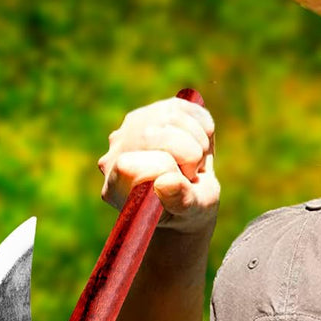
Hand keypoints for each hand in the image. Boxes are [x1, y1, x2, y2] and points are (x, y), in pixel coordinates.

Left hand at [97, 97, 218, 234]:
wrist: (195, 197)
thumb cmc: (188, 212)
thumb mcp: (190, 213)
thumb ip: (179, 201)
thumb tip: (165, 182)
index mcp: (116, 186)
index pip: (127, 164)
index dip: (163, 168)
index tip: (183, 182)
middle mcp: (117, 150)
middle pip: (149, 134)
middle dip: (188, 154)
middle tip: (193, 174)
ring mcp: (135, 126)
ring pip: (171, 116)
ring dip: (199, 142)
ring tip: (196, 163)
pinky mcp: (156, 109)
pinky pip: (185, 107)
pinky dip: (203, 128)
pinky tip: (199, 146)